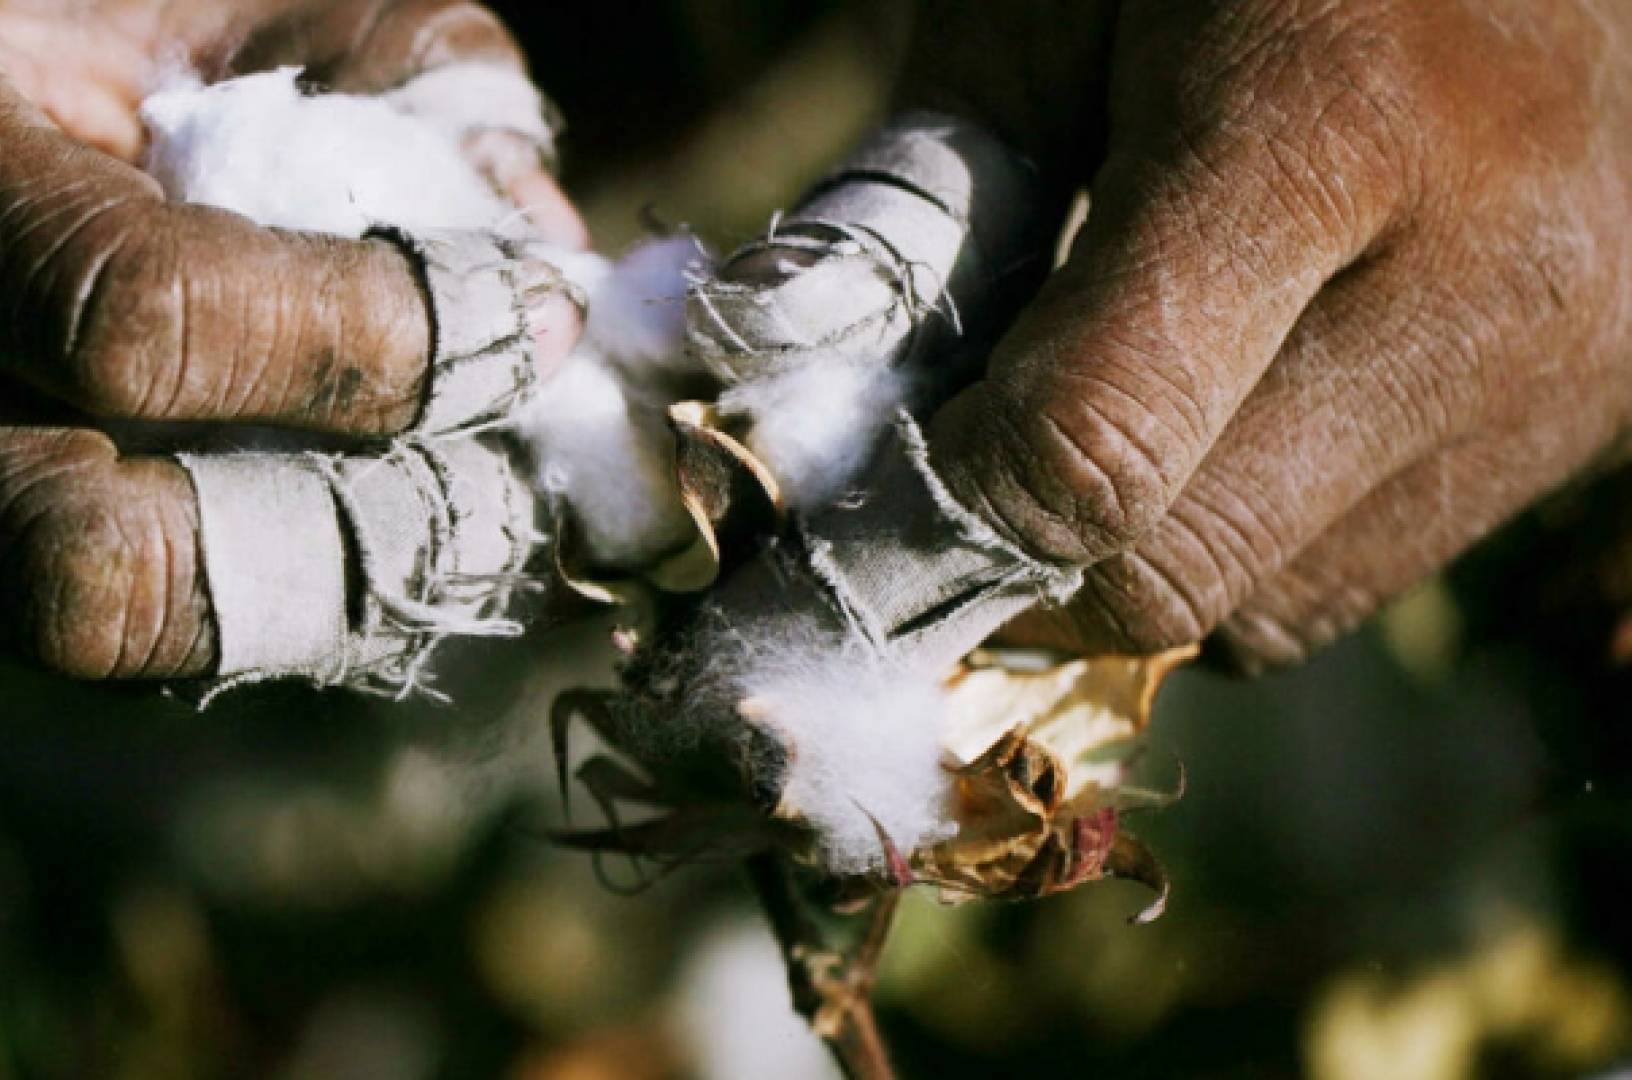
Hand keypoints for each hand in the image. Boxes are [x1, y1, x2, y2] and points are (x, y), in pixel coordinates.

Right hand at [0, 0, 585, 677]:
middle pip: (96, 574)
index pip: (131, 319)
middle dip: (350, 539)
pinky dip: (256, 592)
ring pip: (115, 644)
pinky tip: (327, 502)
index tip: (520, 318)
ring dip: (328, 591)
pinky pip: (106, 644)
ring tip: (442, 493)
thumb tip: (540, 245)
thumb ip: (369, 71)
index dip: (366, 343)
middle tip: (495, 474)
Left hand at [906, 0, 1631, 669]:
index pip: (1099, 444)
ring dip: (1141, 556)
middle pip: (1180, 571)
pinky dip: (1245, 533)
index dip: (947, 498)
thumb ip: (940, 193)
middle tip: (959, 473)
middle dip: (1031, 557)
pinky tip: (1229, 411)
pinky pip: (1349, 572)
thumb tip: (832, 402)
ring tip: (1108, 414)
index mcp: (1332, 127)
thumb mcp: (1053, 2)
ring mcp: (1563, 374)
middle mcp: (1486, 284)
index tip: (872, 474)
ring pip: (1262, 607)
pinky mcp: (1590, 422)